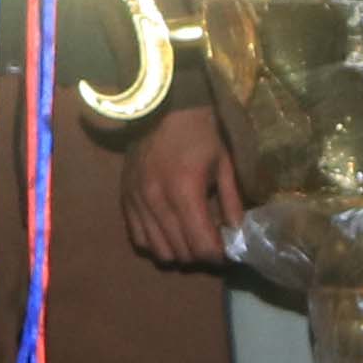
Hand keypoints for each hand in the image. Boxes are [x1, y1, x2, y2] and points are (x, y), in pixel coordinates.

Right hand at [123, 102, 242, 269]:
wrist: (160, 107)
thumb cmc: (199, 132)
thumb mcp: (224, 163)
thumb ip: (232, 201)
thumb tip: (237, 232)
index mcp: (185, 191)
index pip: (202, 246)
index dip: (218, 255)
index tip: (227, 251)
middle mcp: (157, 201)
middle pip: (181, 253)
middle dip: (201, 255)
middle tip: (212, 243)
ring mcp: (138, 202)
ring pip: (159, 251)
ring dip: (179, 252)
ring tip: (191, 239)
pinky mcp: (125, 200)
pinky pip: (139, 239)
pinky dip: (156, 243)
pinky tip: (169, 231)